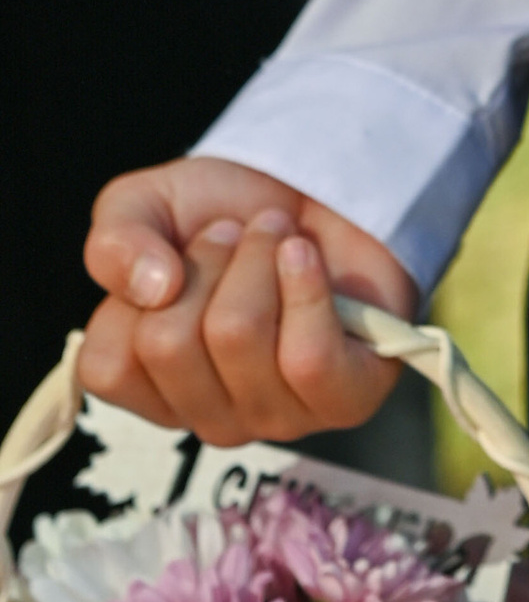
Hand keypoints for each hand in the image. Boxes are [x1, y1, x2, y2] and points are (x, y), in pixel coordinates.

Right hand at [82, 158, 416, 443]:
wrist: (321, 186)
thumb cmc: (232, 214)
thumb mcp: (145, 208)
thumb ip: (113, 245)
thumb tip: (151, 289)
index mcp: (155, 387)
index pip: (110, 368)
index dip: (141, 290)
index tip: (179, 255)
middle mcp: (210, 413)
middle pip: (169, 344)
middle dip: (206, 261)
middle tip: (237, 237)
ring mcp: (275, 415)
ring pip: (237, 334)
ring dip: (259, 257)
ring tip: (280, 240)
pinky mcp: (344, 399)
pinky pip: (309, 358)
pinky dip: (306, 287)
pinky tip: (304, 256)